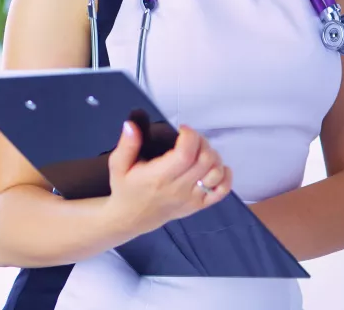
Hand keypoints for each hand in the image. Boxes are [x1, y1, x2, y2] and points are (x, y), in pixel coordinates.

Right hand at [104, 121, 231, 236]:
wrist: (131, 218)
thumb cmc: (126, 189)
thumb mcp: (118, 165)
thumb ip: (126, 145)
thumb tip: (131, 125)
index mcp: (160, 177)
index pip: (186, 154)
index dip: (190, 136)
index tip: (182, 129)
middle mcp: (179, 188)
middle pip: (205, 160)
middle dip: (201, 141)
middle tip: (190, 138)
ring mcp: (191, 199)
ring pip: (215, 173)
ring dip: (213, 156)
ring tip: (200, 151)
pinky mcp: (198, 206)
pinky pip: (221, 192)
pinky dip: (225, 177)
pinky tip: (218, 167)